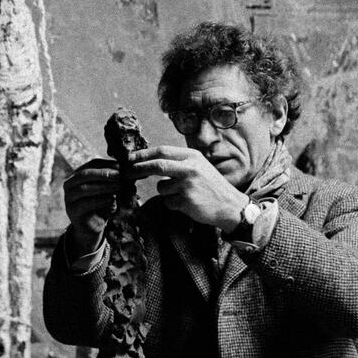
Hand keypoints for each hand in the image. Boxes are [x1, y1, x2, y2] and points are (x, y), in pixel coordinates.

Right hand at [63, 158, 119, 256]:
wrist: (93, 225)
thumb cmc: (102, 204)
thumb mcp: (110, 189)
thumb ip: (117, 179)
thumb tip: (132, 169)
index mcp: (78, 174)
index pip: (91, 164)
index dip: (106, 164)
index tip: (121, 167)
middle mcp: (69, 184)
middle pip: (85, 174)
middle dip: (103, 174)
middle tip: (119, 175)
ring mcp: (69, 198)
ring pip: (84, 188)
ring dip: (103, 186)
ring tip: (118, 186)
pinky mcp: (72, 211)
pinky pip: (85, 204)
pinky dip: (100, 200)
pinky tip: (112, 200)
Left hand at [129, 146, 248, 230]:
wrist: (231, 206)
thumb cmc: (212, 185)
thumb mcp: (199, 166)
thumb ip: (179, 161)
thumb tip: (151, 159)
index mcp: (192, 156)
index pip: (162, 151)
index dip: (143, 154)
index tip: (130, 157)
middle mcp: (190, 168)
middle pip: (157, 165)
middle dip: (139, 168)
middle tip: (126, 172)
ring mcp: (188, 185)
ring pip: (161, 187)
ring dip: (166, 192)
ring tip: (183, 194)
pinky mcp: (187, 201)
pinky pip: (168, 202)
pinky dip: (173, 204)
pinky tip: (188, 203)